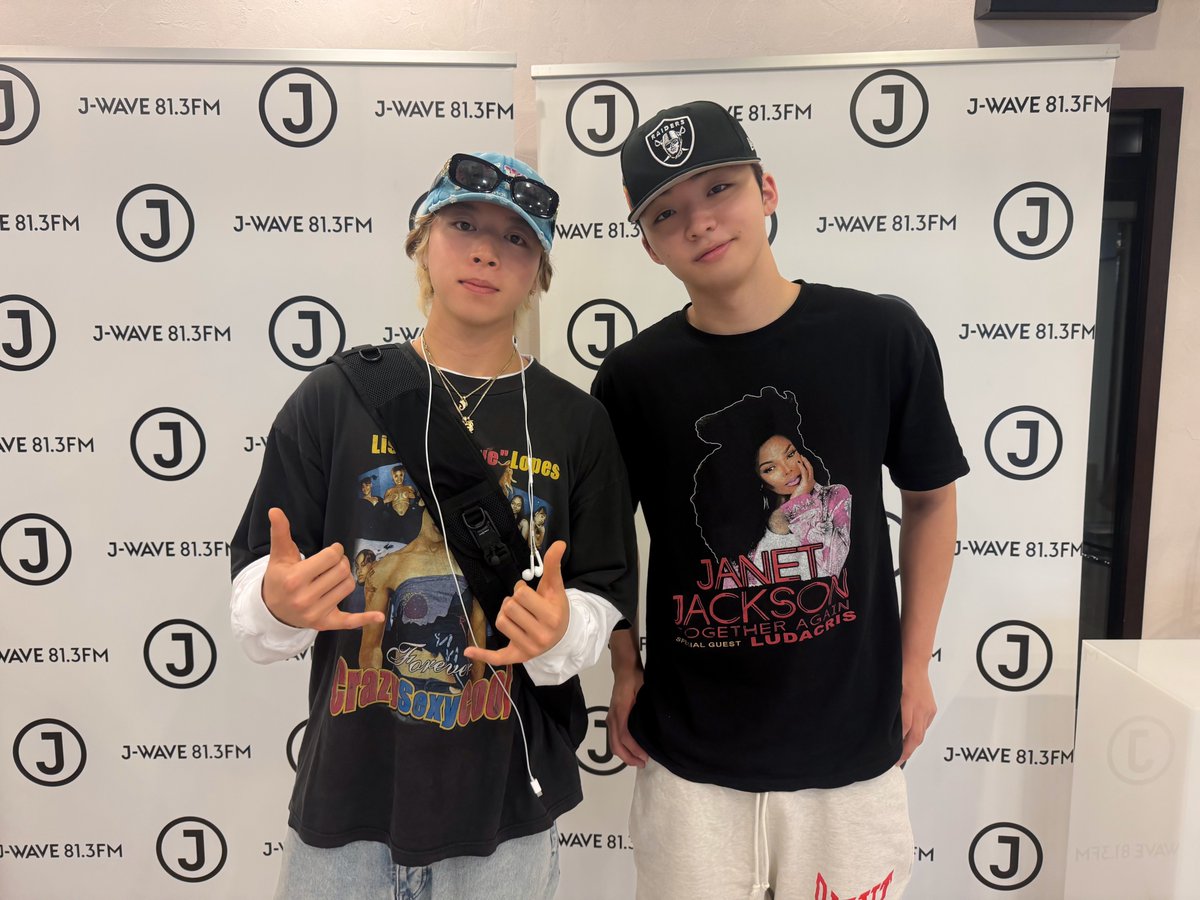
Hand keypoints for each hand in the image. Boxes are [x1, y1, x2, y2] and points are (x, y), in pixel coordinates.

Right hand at [261, 507, 382, 630]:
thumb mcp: (279, 556)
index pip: (330, 557)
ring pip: (348, 586)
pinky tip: (379, 616)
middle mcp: (305, 598)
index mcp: (294, 579)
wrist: (272, 610)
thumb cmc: (278, 579)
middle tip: (334, 562)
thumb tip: (275, 510)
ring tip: (334, 576)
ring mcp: (315, 613)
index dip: (335, 550)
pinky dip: (364, 618)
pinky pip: (349, 621)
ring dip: (345, 578)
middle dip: (341, 562)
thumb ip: (280, 532)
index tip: (331, 551)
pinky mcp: (325, 623)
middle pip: (342, 571)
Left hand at [464, 541, 569, 666]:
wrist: (563, 635)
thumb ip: (553, 565)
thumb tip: (559, 543)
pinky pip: (497, 657)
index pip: (521, 595)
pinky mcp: (518, 657)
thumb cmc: (555, 607)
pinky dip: (482, 655)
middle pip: (508, 608)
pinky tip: (468, 651)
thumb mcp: (555, 587)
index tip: (528, 593)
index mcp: (551, 616)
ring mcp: (529, 648)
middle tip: (522, 605)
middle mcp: (541, 635)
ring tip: (516, 615)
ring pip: (500, 623)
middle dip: (512, 601)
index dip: (521, 590)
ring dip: (504, 614)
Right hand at [607, 665, 647, 767]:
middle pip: (615, 745)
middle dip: (628, 757)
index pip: (624, 736)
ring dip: (624, 755)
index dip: (634, 749)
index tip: (645, 757)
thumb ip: (646, 708)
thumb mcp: (644, 692)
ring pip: (613, 744)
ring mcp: (610, 719)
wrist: (624, 671)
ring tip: (639, 760)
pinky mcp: (612, 719)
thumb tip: (656, 727)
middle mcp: (613, 717)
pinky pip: (614, 738)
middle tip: (643, 764)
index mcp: (621, 711)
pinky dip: (621, 748)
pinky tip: (632, 750)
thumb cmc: (636, 679)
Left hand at [790, 455, 815, 498]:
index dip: (807, 465)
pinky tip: (798, 463)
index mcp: (810, 484)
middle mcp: (812, 483)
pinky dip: (801, 467)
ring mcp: (809, 483)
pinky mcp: (805, 483)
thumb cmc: (795, 498)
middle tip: (802, 456)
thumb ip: (797, 483)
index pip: (810, 472)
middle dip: (807, 462)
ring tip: (801, 457)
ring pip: (809, 469)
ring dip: (805, 462)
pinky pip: (804, 472)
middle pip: (811, 469)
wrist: (795, 505)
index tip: (802, 461)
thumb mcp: (797, 488)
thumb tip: (793, 477)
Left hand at [898, 665, 936, 765]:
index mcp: (908, 706)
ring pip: (922, 733)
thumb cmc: (898, 674)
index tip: (892, 759)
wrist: (914, 662)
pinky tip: (911, 735)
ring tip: (903, 752)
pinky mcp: (932, 708)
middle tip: (898, 762)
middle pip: (915, 738)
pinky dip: (918, 733)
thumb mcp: (888, 693)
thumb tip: (883, 728)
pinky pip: (926, 725)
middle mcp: (920, 710)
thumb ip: (888, 712)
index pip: (904, 733)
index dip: (899, 749)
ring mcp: (928, 710)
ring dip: (913, 744)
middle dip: (907, 752)